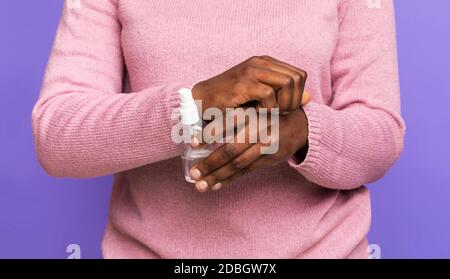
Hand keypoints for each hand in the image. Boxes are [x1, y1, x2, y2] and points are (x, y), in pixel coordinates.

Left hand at [189, 109, 308, 191]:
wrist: (300, 125)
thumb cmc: (268, 114)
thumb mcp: (253, 107)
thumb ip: (234, 116)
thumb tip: (203, 129)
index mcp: (252, 113)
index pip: (227, 123)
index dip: (209, 133)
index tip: (193, 143)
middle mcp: (259, 130)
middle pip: (231, 149)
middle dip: (211, 163)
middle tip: (194, 173)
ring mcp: (266, 146)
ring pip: (238, 164)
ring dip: (218, 176)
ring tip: (201, 185)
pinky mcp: (270, 159)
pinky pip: (246, 171)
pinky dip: (230, 179)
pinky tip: (216, 185)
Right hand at [192, 55, 308, 113]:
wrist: (201, 101)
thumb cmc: (231, 102)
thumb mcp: (261, 99)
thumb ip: (284, 97)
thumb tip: (310, 98)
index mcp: (266, 63)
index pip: (299, 74)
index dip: (297, 94)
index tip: (284, 108)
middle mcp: (260, 62)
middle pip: (298, 77)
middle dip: (294, 100)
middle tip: (280, 112)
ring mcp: (252, 70)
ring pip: (288, 83)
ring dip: (283, 103)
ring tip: (270, 112)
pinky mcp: (243, 82)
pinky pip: (270, 94)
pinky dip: (268, 108)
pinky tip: (258, 113)